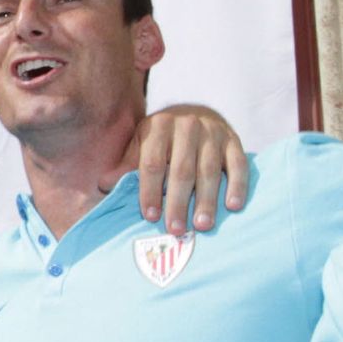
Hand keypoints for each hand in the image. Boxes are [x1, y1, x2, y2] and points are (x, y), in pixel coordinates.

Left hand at [114, 105, 248, 234]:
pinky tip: (233, 206)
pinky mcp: (234, 140)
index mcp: (159, 126)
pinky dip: (237, 185)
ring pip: (210, 170)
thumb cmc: (163, 138)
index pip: (152, 163)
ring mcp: (213, 132)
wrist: (195, 112)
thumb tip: (103, 185)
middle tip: (176, 229)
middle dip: (178, 201)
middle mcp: (187, 126)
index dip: (150, 190)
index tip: (150, 216)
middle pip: (182, 170)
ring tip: (203, 225)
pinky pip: (239, 164)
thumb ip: (125, 165)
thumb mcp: (141, 144)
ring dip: (207, 200)